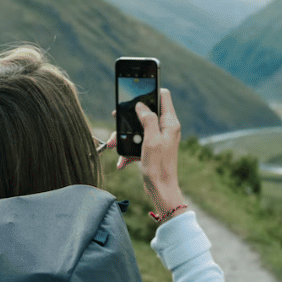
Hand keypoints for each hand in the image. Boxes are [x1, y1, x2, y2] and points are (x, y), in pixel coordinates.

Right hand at [109, 89, 184, 219]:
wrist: (161, 191)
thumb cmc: (159, 167)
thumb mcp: (151, 140)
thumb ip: (147, 119)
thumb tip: (141, 104)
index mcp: (170, 123)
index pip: (163, 96)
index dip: (150, 91)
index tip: (135, 91)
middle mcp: (165, 128)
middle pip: (145, 112)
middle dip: (128, 118)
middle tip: (115, 118)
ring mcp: (158, 139)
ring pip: (137, 129)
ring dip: (123, 137)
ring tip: (111, 145)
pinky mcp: (151, 149)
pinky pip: (136, 144)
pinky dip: (127, 151)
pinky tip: (121, 161)